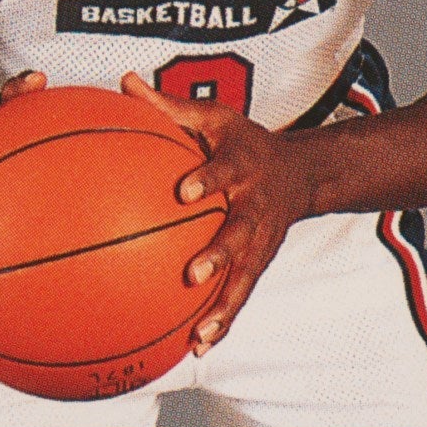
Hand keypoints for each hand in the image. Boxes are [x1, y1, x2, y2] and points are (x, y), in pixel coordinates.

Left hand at [120, 73, 314, 352]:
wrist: (302, 172)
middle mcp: (255, 205)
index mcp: (242, 165)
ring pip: (245, 276)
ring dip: (224, 305)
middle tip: (192, 273)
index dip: (208, 179)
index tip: (184, 192)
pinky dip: (224, 321)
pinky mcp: (260, 263)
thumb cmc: (244, 141)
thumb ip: (169, 105)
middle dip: (219, 253)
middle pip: (240, 232)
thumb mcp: (214, 116)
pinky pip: (242, 295)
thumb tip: (123, 80)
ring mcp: (261, 239)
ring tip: (200, 332)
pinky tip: (198, 346)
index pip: (224, 170)